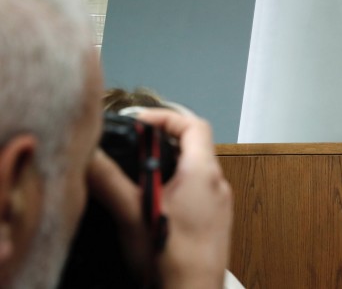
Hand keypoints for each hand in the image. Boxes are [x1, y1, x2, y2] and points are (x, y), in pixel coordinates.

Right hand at [87, 108, 232, 288]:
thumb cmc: (173, 259)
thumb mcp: (132, 215)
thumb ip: (108, 181)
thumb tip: (89, 156)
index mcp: (204, 173)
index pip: (194, 125)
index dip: (166, 116)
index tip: (140, 121)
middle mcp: (218, 185)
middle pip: (195, 145)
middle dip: (163, 140)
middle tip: (135, 145)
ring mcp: (219, 205)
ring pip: (196, 170)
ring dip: (169, 165)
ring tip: (138, 174)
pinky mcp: (215, 222)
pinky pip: (198, 192)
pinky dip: (177, 186)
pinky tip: (154, 204)